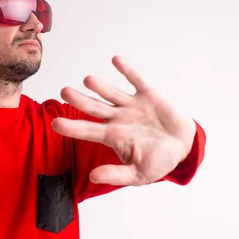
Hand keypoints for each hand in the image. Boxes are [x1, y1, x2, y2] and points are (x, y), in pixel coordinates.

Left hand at [51, 56, 195, 185]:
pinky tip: (116, 60)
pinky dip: (128, 71)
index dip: (72, 127)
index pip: (87, 130)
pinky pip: (137, 80)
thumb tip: (92, 177)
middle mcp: (117, 118)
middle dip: (79, 100)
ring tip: (88, 80)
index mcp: (112, 136)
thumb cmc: (157, 161)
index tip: (55, 123)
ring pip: (112, 93)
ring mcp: (132, 105)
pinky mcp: (148, 95)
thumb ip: (116, 175)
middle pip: (94, 107)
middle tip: (64, 92)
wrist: (183, 147)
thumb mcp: (138, 174)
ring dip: (100, 86)